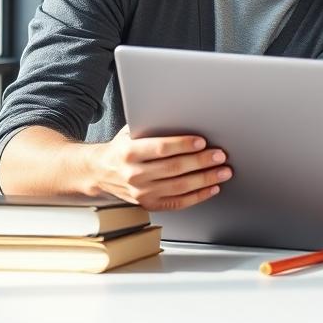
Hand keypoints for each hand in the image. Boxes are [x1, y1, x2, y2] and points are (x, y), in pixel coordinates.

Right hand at [87, 125, 229, 210]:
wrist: (99, 172)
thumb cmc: (121, 149)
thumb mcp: (130, 133)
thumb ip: (153, 127)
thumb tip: (184, 117)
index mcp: (129, 152)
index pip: (161, 148)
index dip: (183, 145)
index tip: (202, 141)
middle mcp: (134, 174)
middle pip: (175, 168)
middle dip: (202, 162)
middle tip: (220, 155)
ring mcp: (141, 192)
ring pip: (180, 187)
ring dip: (206, 179)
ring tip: (223, 171)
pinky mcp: (149, 204)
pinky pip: (178, 203)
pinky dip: (198, 196)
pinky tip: (212, 188)